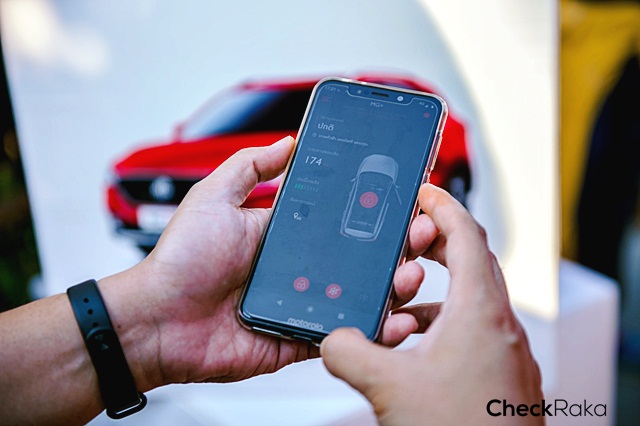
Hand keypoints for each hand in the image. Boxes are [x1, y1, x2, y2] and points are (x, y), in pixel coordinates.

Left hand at [100, 136, 424, 390]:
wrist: (157, 320)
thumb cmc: (181, 259)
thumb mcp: (214, 196)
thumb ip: (252, 166)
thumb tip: (288, 141)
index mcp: (287, 237)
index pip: (343, 222)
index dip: (376, 215)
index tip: (406, 204)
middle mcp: (301, 270)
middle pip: (362, 260)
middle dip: (399, 249)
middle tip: (421, 237)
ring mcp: (303, 306)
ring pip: (362, 298)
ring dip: (395, 288)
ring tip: (412, 273)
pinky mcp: (300, 340)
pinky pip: (343, 336)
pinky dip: (373, 332)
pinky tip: (396, 320)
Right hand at [321, 184, 542, 424]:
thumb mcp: (388, 387)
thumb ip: (347, 352)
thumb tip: (330, 339)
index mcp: (479, 311)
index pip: (465, 235)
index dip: (442, 205)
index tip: (425, 191)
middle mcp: (501, 324)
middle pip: (474, 259)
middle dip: (440, 240)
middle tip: (412, 234)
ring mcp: (507, 350)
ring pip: (475, 297)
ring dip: (442, 286)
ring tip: (407, 292)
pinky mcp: (504, 373)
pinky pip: (476, 328)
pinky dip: (448, 321)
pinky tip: (420, 344)